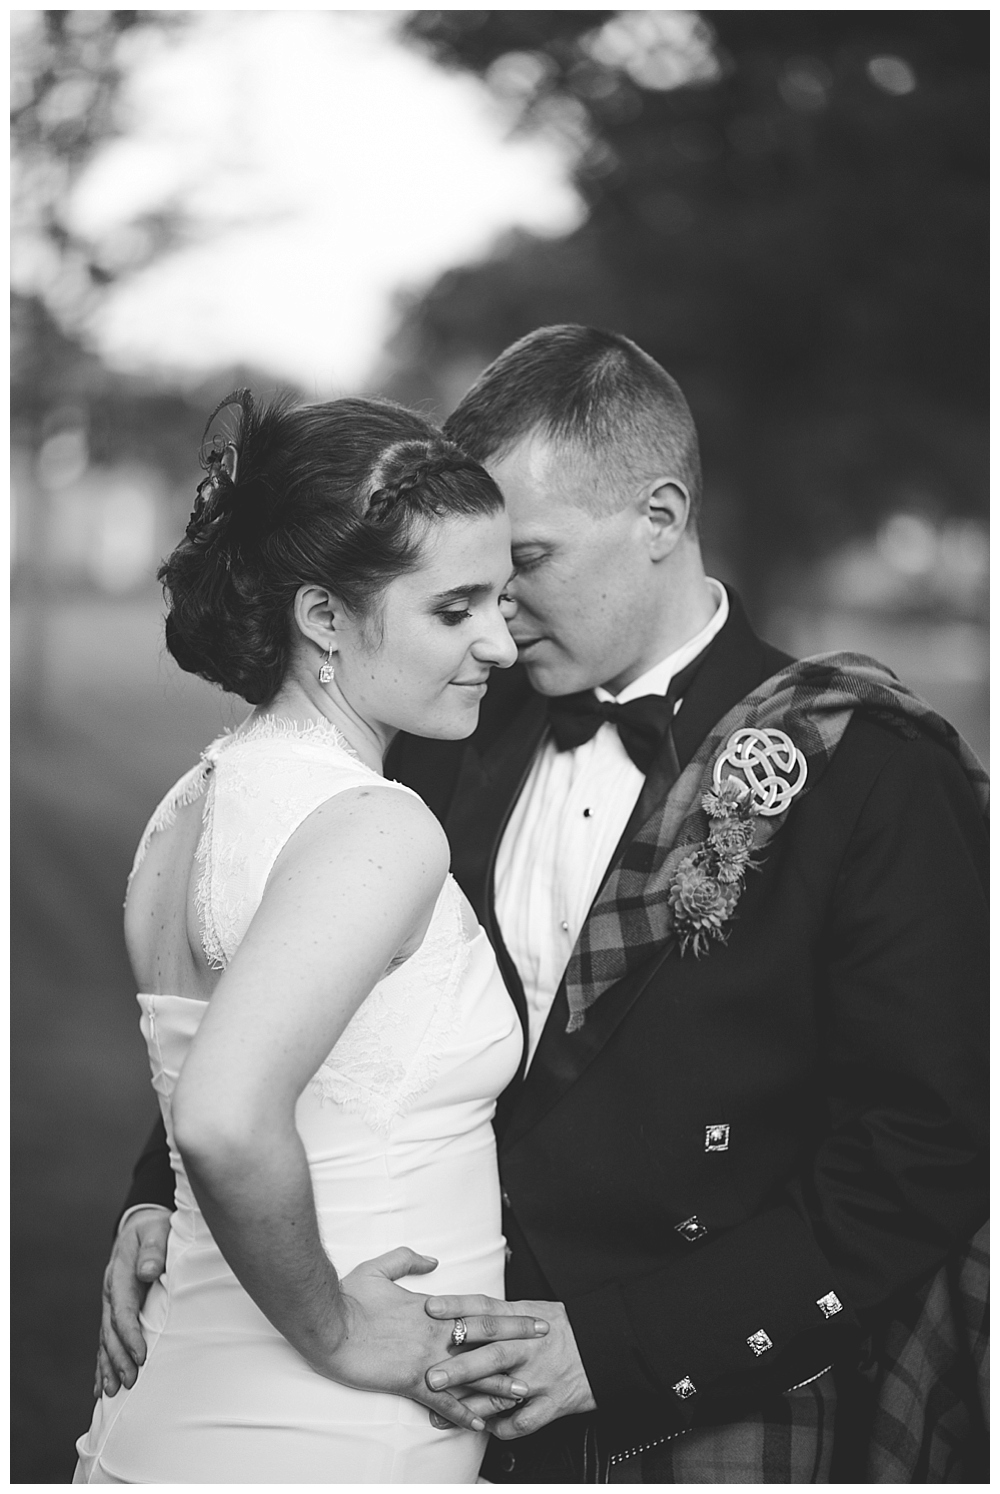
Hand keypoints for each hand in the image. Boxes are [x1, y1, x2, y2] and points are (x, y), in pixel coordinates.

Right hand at [95, 1207, 170, 1397]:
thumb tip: (148, 1270)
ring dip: (108, 1366)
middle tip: (130, 1382)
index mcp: (119, 1274)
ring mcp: (110, 1304)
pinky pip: (106, 1341)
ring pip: (105, 1340)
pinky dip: (103, 1364)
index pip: (122, 1310)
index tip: (141, 1356)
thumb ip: (153, 1249)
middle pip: (110, 1331)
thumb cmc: (154, 1230)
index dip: (130, 1335)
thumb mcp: (156, 1230)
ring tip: (113, 1392)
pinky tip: (101, 1387)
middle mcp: (110, 1292)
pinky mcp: (114, 1311)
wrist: (141, 1226)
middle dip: (118, 1359)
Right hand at [326, 1248, 549, 1434]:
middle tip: (544, 1339)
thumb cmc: (348, 1295)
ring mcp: (425, 1357)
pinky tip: (478, 1423)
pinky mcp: (410, 1380)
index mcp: (431, 1307)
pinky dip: (461, 1412)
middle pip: (484, 1335)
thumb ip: (408, 1260)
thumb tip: (434, 1261)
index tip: (526, 1314)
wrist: (326, 1321)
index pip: (475, 1309)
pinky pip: (442, 1400)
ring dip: (499, 1381)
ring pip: (470, 1371)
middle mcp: (435, 1331)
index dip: (503, 1313)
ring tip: (525, 1389)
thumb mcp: (379, 1268)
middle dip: (516, 1337)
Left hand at [423, 1294, 595, 1437]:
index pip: (487, 1309)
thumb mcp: (534, 1310)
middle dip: (460, 1367)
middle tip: (432, 1376)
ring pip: (502, 1392)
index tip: (431, 1309)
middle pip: (492, 1353)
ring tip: (442, 1415)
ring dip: (470, 1405)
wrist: (606, 1346)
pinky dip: (502, 1428)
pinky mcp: (553, 1403)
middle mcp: (530, 1347)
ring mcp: (541, 1377)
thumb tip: (460, 1313)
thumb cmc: (564, 1329)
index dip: (458, 1307)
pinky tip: (483, 1428)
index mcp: (524, 1318)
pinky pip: (524, 1421)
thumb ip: (501, 1314)